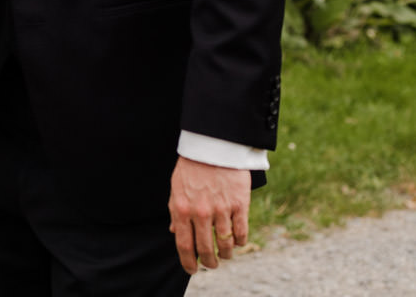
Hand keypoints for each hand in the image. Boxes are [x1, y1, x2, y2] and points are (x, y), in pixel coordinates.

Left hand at [168, 157, 250, 273]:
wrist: (213, 146)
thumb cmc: (192, 167)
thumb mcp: (176, 188)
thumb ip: (175, 211)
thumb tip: (174, 232)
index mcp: (181, 208)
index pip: (184, 245)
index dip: (188, 262)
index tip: (192, 270)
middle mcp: (201, 212)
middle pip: (205, 249)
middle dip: (208, 262)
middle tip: (211, 265)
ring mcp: (221, 209)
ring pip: (225, 244)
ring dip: (225, 254)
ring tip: (224, 255)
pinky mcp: (240, 204)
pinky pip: (241, 233)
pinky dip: (239, 242)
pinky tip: (237, 242)